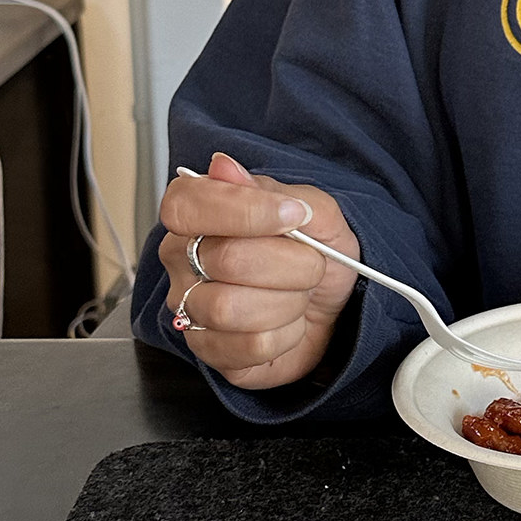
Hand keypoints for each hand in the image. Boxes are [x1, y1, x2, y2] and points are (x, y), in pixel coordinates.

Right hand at [159, 152, 359, 391]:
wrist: (337, 309)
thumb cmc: (317, 256)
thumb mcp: (317, 213)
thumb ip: (275, 190)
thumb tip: (223, 168)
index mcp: (199, 216)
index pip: (185, 204)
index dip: (241, 210)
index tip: (293, 215)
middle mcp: (183, 261)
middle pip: (224, 259)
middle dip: (290, 262)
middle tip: (311, 263)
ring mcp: (191, 310)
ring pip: (230, 308)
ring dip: (288, 302)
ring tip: (299, 295)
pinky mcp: (211, 352)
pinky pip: (248, 347)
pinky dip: (287, 335)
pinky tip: (289, 325)